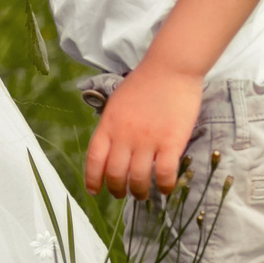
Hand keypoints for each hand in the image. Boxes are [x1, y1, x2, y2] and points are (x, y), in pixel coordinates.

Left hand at [85, 61, 204, 198]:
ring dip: (139, 192)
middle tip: (121, 194)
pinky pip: (164, 173)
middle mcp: (124, 136)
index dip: (92, 179)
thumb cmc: (145, 83)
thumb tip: (112, 149)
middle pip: (114, 174)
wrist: (171, 67)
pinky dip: (163, 186)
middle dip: (116, 190)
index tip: (94, 191)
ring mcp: (147, 140)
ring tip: (142, 194)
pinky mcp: (171, 142)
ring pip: (138, 179)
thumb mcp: (117, 103)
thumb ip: (112, 127)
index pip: (94, 160)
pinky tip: (165, 188)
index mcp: (108, 125)